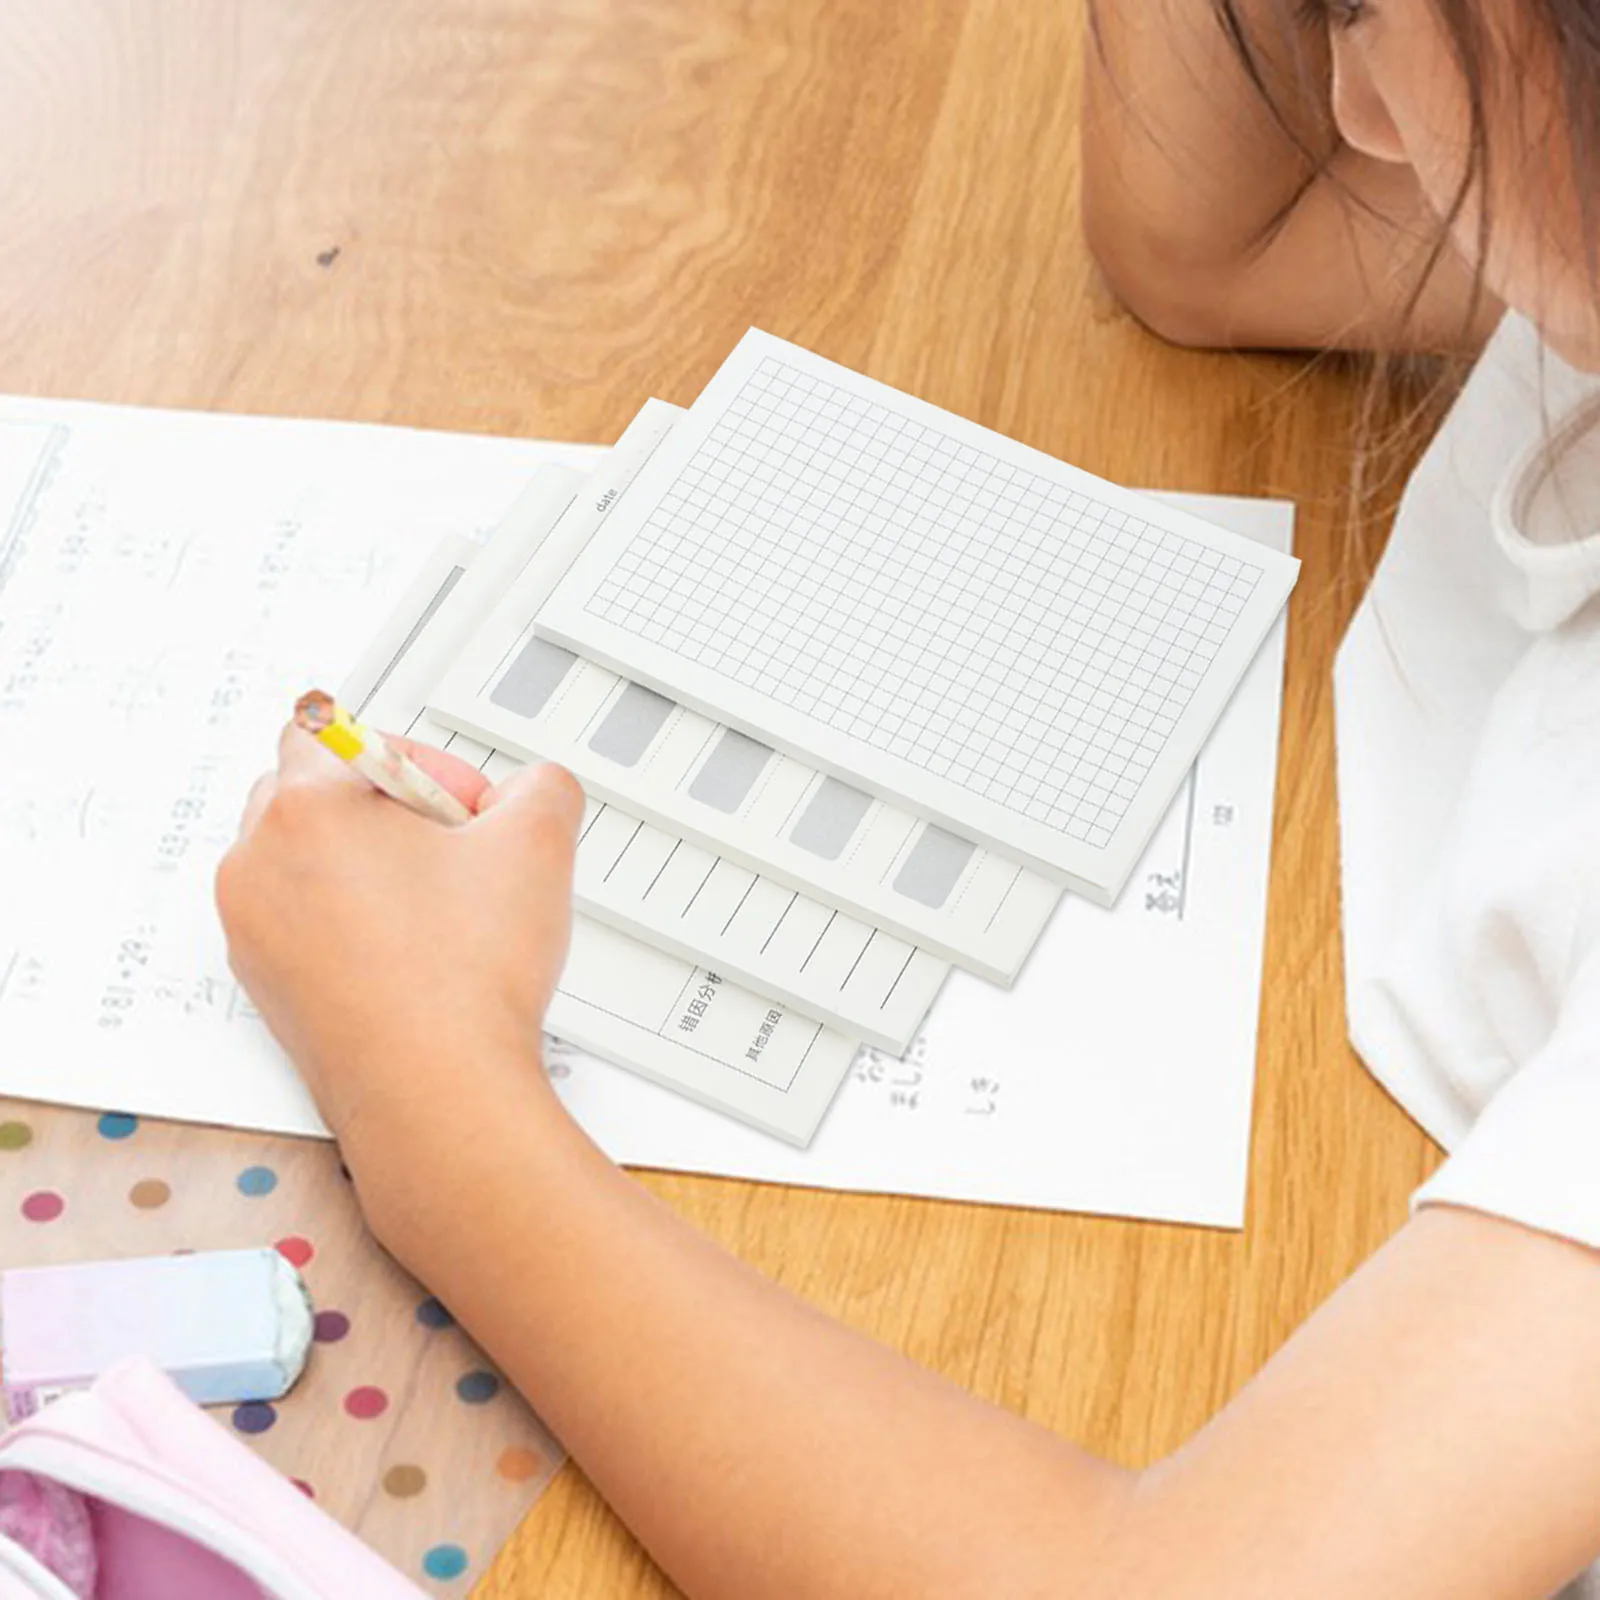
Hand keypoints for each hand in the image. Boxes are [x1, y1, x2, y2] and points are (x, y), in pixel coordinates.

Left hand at [217, 724, 583, 1203]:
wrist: (438, 1097)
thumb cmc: (464, 983)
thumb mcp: (539, 846)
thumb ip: (542, 786)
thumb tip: (533, 791)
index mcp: (306, 810)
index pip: (328, 729)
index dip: (407, 754)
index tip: (456, 802)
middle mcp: (258, 866)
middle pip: (308, 793)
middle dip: (384, 808)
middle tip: (452, 848)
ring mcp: (253, 932)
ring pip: (301, 862)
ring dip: (364, 865)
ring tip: (438, 906)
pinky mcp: (267, 988)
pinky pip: (300, 925)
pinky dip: (349, 923)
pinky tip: (417, 955)